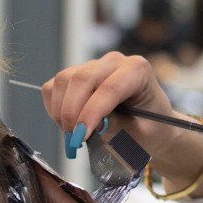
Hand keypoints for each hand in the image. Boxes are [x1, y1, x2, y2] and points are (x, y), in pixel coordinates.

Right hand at [41, 51, 202, 174]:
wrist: (148, 127)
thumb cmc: (149, 130)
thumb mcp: (140, 135)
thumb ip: (116, 128)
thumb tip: (91, 125)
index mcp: (138, 71)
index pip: (110, 87)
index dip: (92, 112)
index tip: (81, 136)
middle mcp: (114, 62)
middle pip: (82, 78)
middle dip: (73, 112)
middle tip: (74, 140)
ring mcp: (93, 65)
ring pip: (64, 81)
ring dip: (62, 112)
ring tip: (74, 135)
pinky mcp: (75, 74)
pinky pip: (53, 87)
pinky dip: (55, 108)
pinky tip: (69, 124)